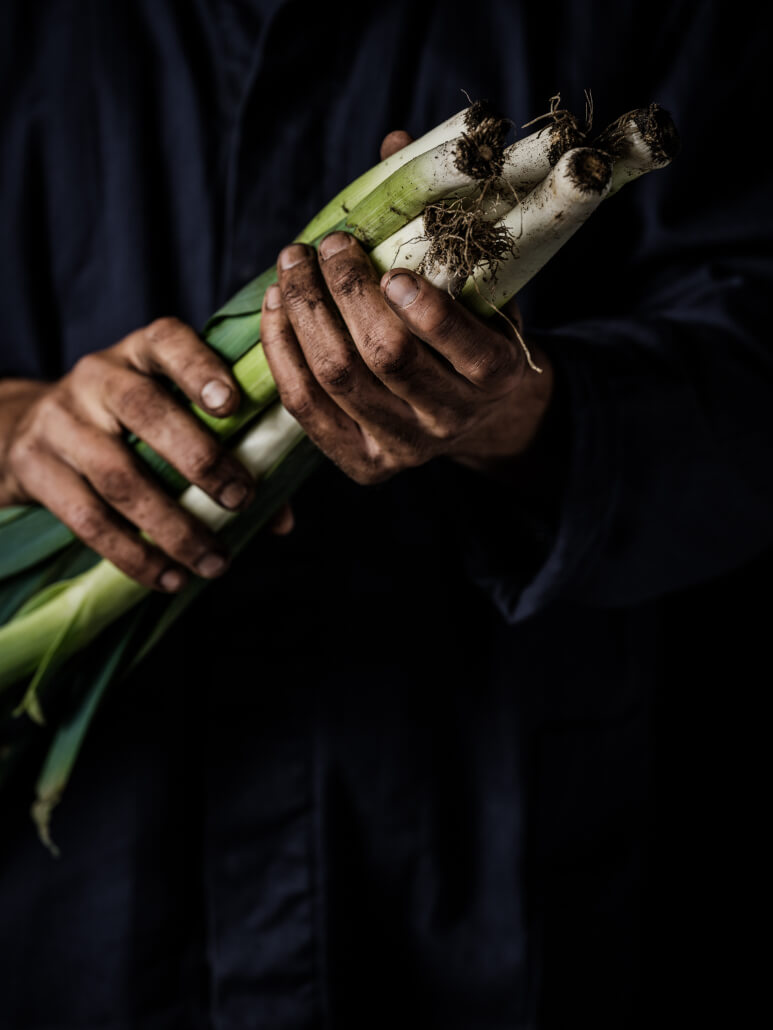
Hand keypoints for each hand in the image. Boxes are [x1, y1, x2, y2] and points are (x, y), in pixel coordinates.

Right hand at [0, 318, 255, 590]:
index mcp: (139, 353)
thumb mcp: (170, 418)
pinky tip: (170, 577)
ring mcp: (60, 422)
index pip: (166, 341)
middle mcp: (96, 377)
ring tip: (214, 561)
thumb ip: (231, 454)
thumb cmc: (129, 428)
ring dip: (174, 525)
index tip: (233, 404)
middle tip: (240, 499)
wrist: (29, 431)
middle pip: (145, 410)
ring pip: (118, 474)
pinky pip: (88, 518)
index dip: (200, 368)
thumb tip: (282, 519)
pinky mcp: (34, 468)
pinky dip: (135, 555)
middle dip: (200, 458)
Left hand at [259, 134, 552, 487]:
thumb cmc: (474, 334)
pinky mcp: (361, 464)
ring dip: (305, 314)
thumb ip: (445, 223)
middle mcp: (451, 419)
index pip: (465, 350)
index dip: (425, 311)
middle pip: (387, 359)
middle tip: (326, 247)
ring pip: (339, 380)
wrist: (476, 416)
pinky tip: (274, 309)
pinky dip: (282, 353)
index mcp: (497, 376)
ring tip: (291, 267)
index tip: (391, 270)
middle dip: (346, 294)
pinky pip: (306, 409)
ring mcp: (403, 448)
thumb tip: (394, 142)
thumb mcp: (482, 285)